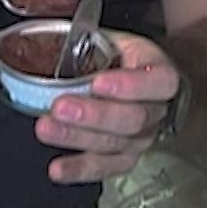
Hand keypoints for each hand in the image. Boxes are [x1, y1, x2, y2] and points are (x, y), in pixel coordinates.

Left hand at [37, 32, 178, 183]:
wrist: (147, 83)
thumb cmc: (125, 59)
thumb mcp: (116, 40)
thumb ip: (91, 41)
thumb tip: (50, 38)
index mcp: (160, 74)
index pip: (156, 82)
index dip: (128, 85)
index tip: (98, 81)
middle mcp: (156, 110)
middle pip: (132, 119)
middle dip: (93, 115)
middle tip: (60, 107)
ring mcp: (142, 138)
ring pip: (115, 144)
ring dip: (77, 138)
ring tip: (46, 129)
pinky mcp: (126, 158)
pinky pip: (106, 168)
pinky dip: (79, 169)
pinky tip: (58, 169)